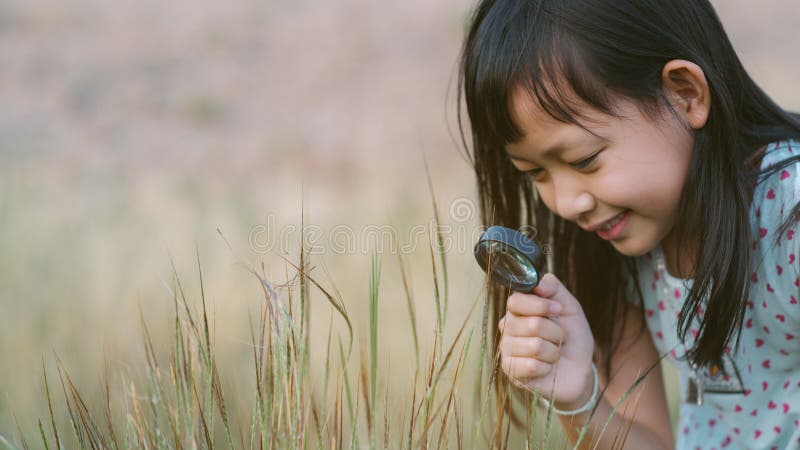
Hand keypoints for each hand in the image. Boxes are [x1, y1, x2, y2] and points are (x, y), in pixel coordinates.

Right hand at [498, 273, 595, 407]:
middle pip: (531, 324)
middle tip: (558, 338)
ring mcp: (507, 349)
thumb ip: (554, 288)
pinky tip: (546, 367)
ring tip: (553, 353)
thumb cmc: (572, 337)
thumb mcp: (570, 308)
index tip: (558, 310)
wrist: (578, 369)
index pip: (515, 301)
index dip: (540, 306)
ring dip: (553, 351)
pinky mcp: (510, 370)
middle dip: (555, 332)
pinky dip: (547, 367)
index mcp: (518, 310)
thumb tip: (538, 283)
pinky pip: (532, 365)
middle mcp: (507, 327)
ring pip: (534, 345)